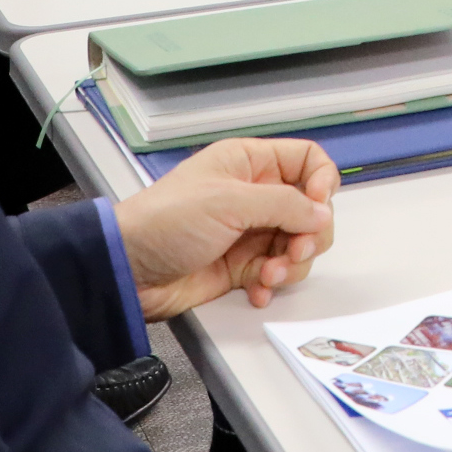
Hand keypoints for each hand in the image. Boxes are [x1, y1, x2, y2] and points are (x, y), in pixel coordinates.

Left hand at [115, 136, 335, 317]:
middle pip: (310, 209)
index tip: (317, 208)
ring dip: (291, 264)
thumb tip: (322, 214)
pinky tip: (257, 290)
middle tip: (294, 251)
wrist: (129, 271)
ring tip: (267, 275)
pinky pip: (276, 273)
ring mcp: (249, 232)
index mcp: (249, 163)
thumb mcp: (228, 202)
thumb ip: (283, 204)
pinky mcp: (241, 266)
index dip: (321, 182)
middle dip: (309, 234)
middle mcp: (254, 195)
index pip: (307, 161)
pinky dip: (273, 284)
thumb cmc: (166, 221)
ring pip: (298, 244)